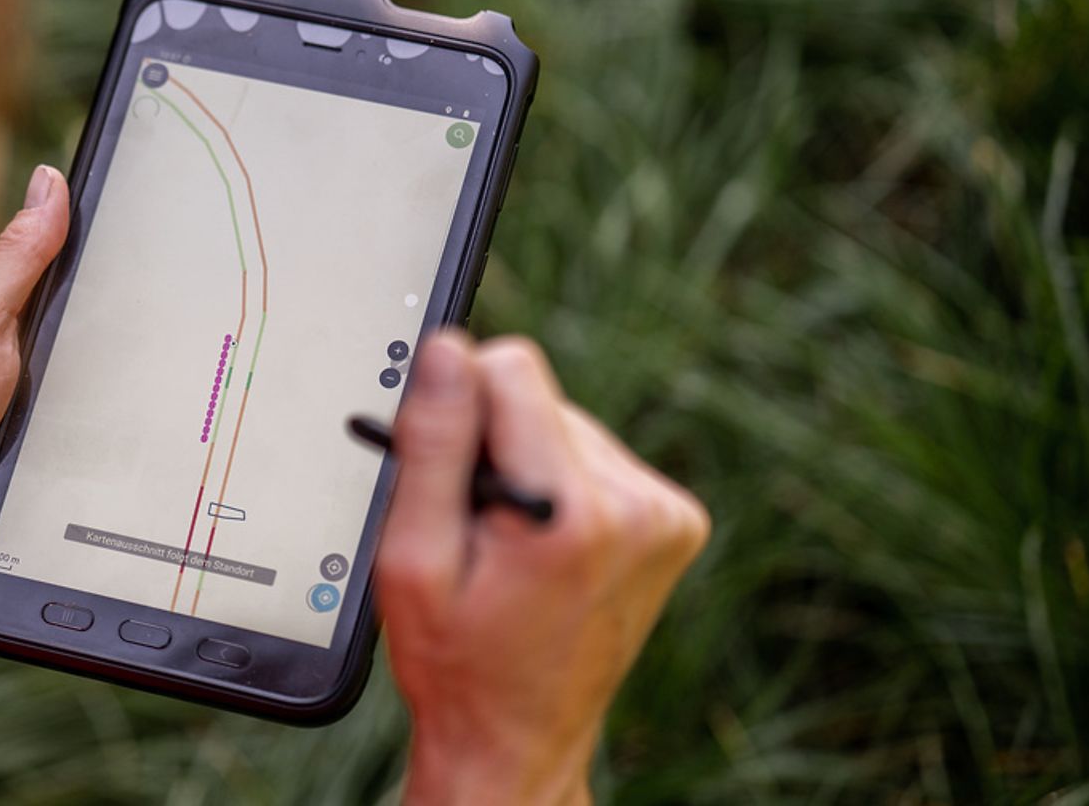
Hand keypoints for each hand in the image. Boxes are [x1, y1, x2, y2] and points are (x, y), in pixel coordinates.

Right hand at [379, 332, 708, 805]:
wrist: (519, 736)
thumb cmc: (456, 659)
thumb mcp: (412, 558)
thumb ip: (434, 447)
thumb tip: (448, 351)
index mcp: (570, 514)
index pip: (511, 368)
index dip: (462, 409)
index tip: (449, 474)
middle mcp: (637, 506)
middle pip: (539, 398)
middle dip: (495, 446)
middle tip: (479, 530)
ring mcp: (666, 514)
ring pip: (567, 424)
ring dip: (531, 468)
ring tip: (512, 545)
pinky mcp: (676, 519)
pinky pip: (599, 457)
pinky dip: (566, 486)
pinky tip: (548, 546)